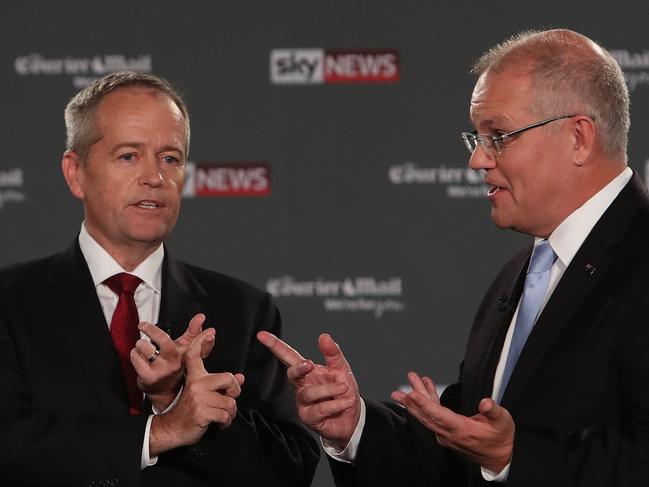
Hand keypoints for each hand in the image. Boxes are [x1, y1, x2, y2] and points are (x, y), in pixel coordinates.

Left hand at [131, 313, 214, 410]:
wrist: (164, 392)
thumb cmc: (175, 365)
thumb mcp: (185, 348)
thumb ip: (193, 331)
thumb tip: (201, 316)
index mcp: (187, 355)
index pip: (201, 346)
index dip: (206, 340)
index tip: (210, 332)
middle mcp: (176, 363)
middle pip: (163, 340)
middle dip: (150, 330)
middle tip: (143, 325)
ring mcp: (162, 370)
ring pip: (145, 347)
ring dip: (140, 344)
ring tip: (144, 346)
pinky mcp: (149, 377)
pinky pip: (136, 357)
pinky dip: (135, 354)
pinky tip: (140, 357)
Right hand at [149, 330, 244, 455]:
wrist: (171, 428)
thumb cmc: (188, 410)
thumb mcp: (201, 393)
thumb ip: (220, 384)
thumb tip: (241, 378)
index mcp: (194, 376)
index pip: (195, 356)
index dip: (200, 343)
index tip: (209, 332)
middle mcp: (196, 384)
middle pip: (228, 378)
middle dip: (234, 390)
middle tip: (230, 398)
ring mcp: (198, 398)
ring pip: (229, 402)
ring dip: (230, 412)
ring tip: (223, 415)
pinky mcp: (202, 412)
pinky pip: (225, 415)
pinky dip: (226, 421)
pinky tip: (220, 423)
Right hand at [257, 331, 359, 447]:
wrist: (353, 417)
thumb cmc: (343, 391)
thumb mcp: (341, 368)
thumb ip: (332, 353)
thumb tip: (323, 336)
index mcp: (307, 371)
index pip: (288, 356)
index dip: (275, 345)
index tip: (261, 335)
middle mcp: (302, 386)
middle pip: (291, 374)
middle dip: (298, 369)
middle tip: (309, 364)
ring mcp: (303, 402)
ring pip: (309, 393)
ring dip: (329, 389)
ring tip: (344, 387)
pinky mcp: (309, 417)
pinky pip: (320, 409)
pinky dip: (336, 404)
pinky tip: (346, 401)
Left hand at [391, 372, 513, 472]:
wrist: (500, 457)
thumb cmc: (500, 438)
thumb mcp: (502, 422)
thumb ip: (493, 411)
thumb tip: (486, 402)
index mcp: (461, 430)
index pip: (438, 416)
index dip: (424, 404)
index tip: (412, 394)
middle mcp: (450, 434)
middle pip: (426, 416)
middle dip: (411, 402)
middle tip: (398, 391)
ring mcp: (446, 434)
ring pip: (427, 416)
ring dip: (417, 400)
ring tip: (410, 383)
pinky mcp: (447, 432)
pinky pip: (433, 416)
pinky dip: (428, 402)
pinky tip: (426, 389)